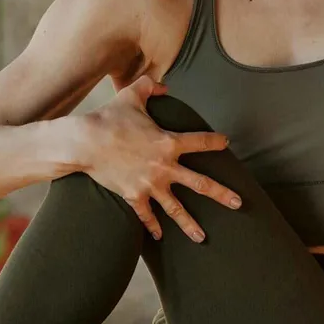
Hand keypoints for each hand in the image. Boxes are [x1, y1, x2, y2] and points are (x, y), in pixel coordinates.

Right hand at [79, 75, 240, 241]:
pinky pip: (145, 214)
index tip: (225, 142)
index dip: (216, 141)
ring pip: (176, 208)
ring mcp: (149, 184)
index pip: (201, 142)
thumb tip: (163, 86)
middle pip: (200, 184)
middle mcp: (165, 167)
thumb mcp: (131, 95)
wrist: (84, 142)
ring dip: (190, 224)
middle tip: (239, 203)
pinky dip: (152, 226)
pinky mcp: (133, 195)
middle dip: (222, 194)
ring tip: (202, 237)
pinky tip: (159, 236)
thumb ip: (150, 87)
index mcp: (169, 142)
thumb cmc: (108, 118)